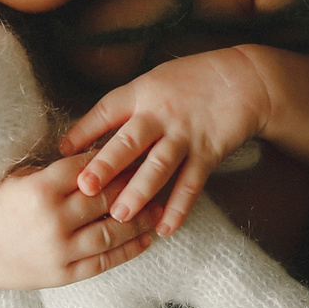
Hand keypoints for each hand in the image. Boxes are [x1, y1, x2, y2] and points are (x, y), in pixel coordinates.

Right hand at [0, 153, 160, 303]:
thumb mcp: (19, 179)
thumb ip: (56, 171)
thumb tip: (100, 156)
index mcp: (39, 188)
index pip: (90, 168)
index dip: (115, 159)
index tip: (136, 149)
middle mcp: (53, 219)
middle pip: (107, 197)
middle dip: (134, 184)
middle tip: (157, 173)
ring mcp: (59, 250)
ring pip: (113, 231)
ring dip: (141, 219)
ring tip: (159, 207)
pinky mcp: (64, 275)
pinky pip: (105, 261)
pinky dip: (130, 249)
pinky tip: (147, 238)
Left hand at [58, 48, 272, 235]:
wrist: (245, 78)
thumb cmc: (192, 80)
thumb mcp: (154, 81)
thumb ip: (125, 106)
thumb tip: (87, 134)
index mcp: (143, 93)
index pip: (108, 111)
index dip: (84, 130)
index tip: (62, 151)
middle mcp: (161, 114)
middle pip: (130, 141)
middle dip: (107, 166)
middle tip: (85, 188)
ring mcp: (185, 134)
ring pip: (159, 167)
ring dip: (140, 193)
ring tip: (120, 216)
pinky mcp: (209, 152)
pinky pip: (191, 184)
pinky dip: (179, 208)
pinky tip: (165, 229)